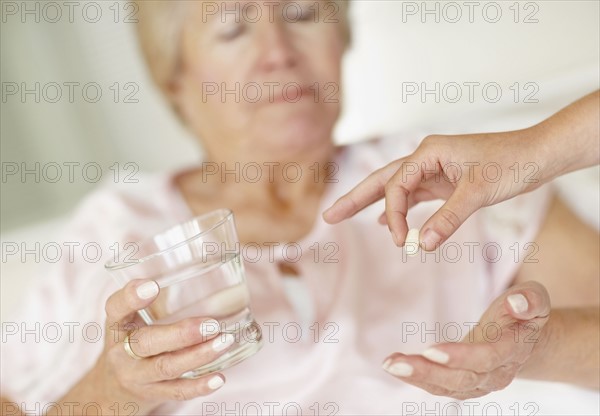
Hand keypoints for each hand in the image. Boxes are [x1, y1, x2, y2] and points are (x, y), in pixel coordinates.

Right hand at [84, 279, 233, 412]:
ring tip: (225, 342)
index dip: (131, 297)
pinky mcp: (152, 394)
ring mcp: (136, 376)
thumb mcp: (133, 319)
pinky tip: (219, 378)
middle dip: (181, 334)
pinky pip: (177, 390)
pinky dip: (199, 386)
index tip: (152, 285)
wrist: (110, 390)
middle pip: (146, 342)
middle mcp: (121, 352)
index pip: (116, 308)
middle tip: (212, 324)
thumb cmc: (131, 341)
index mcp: (117, 325)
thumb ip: (158, 298)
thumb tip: (203, 270)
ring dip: (198, 355)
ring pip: (166, 366)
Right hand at [323, 129, 544, 249]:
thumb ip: (449, 218)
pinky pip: (415, 197)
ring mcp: (434, 170)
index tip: (404, 242)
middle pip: (381, 180)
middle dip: (354, 199)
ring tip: (344, 216)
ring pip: (395, 189)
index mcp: (428, 152)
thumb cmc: (511, 163)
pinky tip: (388, 223)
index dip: (394, 215)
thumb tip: (424, 245)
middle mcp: (426, 158)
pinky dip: (401, 210)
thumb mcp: (478, 192)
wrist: (537, 155)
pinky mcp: (444, 182)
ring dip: (374, 206)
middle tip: (328, 216)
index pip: (396, 186)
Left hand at [381, 281, 550, 398]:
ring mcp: (480, 382)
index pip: (487, 358)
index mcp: (514, 349)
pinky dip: (417, 377)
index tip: (431, 350)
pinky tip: (395, 365)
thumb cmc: (525, 311)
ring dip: (417, 377)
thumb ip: (530, 300)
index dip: (461, 356)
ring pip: (448, 386)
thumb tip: (518, 303)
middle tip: (396, 363)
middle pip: (462, 378)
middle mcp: (497, 373)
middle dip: (428, 372)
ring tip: (390, 364)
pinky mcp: (465, 382)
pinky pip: (440, 385)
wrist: (527, 337)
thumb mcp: (535, 298)